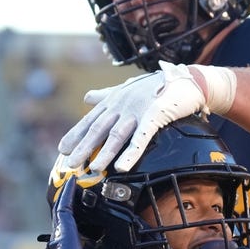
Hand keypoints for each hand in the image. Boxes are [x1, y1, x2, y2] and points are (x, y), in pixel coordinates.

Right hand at [45, 175, 101, 248]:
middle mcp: (61, 238)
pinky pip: (64, 207)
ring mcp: (61, 232)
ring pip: (62, 208)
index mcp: (68, 247)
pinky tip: (72, 183)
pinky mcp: (63, 228)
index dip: (73, 216)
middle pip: (64, 214)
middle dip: (67, 201)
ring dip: (67, 194)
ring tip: (72, 181)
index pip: (69, 228)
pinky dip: (68, 194)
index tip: (77, 207)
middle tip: (72, 188)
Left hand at [57, 60, 234, 172]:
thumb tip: (86, 97)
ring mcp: (138, 109)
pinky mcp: (155, 115)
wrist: (187, 80)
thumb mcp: (127, 89)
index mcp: (115, 101)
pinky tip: (121, 166)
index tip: (63, 148)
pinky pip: (141, 136)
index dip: (77, 134)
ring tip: (93, 168)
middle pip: (99, 129)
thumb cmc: (156, 86)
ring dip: (104, 152)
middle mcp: (122, 105)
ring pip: (117, 134)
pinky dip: (131, 152)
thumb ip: (106, 94)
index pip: (91, 119)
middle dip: (84, 147)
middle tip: (70, 163)